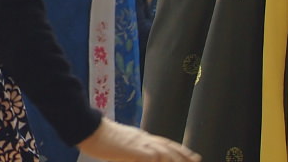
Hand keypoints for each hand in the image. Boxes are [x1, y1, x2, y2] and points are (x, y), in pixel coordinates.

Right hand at [76, 118, 199, 161]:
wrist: (89, 128)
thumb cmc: (97, 135)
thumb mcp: (117, 141)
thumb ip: (129, 147)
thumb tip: (133, 152)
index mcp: (140, 136)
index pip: (164, 142)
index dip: (178, 148)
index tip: (190, 154)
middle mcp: (144, 139)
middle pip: (170, 147)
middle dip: (184, 154)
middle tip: (197, 159)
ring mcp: (142, 144)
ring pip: (167, 153)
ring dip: (178, 159)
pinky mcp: (138, 151)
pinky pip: (157, 158)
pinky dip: (165, 161)